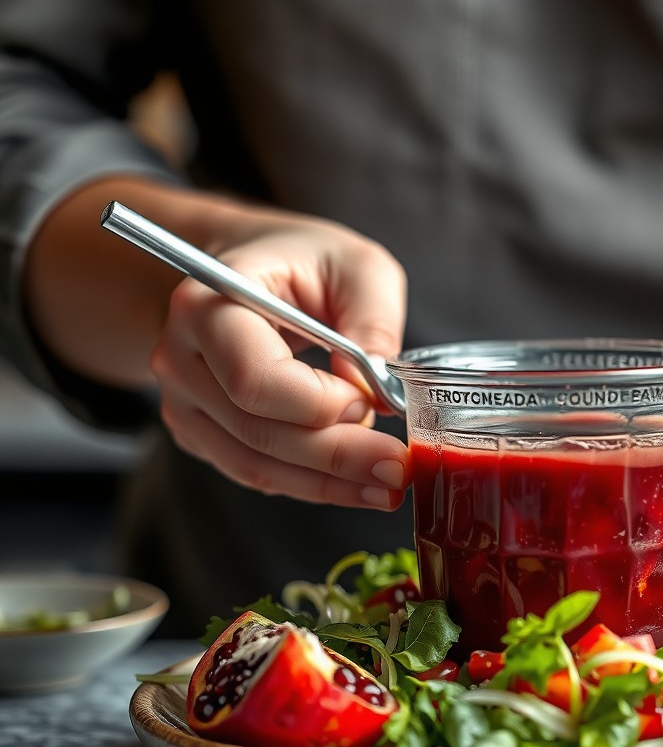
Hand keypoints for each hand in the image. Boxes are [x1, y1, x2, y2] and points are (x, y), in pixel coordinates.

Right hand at [150, 209, 409, 508]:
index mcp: (208, 303)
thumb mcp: (356, 266)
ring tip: (388, 486)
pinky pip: (256, 472)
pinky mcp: (201, 432)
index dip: (316, 403)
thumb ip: (373, 320)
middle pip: (257, 431)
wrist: (250, 270)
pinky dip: (310, 485)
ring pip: (256, 464)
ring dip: (327, 484)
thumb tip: (377, 391)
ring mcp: (184, 402)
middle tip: (397, 468)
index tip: (367, 400)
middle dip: (335, 457)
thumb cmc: (301, 260)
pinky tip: (357, 484)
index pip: (255, 378)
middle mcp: (181, 357)